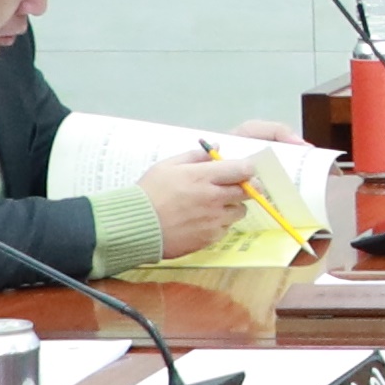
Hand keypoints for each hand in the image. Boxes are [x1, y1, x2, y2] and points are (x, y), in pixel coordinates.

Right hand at [137, 149, 254, 256]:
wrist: (136, 226)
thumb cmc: (149, 192)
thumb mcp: (167, 166)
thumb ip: (195, 156)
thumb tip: (217, 146)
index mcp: (203, 177)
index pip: (243, 170)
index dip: (247, 169)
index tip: (242, 170)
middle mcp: (214, 198)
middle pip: (248, 191)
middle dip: (245, 187)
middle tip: (233, 187)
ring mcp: (214, 220)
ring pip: (240, 211)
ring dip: (232, 206)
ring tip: (214, 205)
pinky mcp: (210, 238)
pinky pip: (226, 228)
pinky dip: (220, 224)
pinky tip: (203, 221)